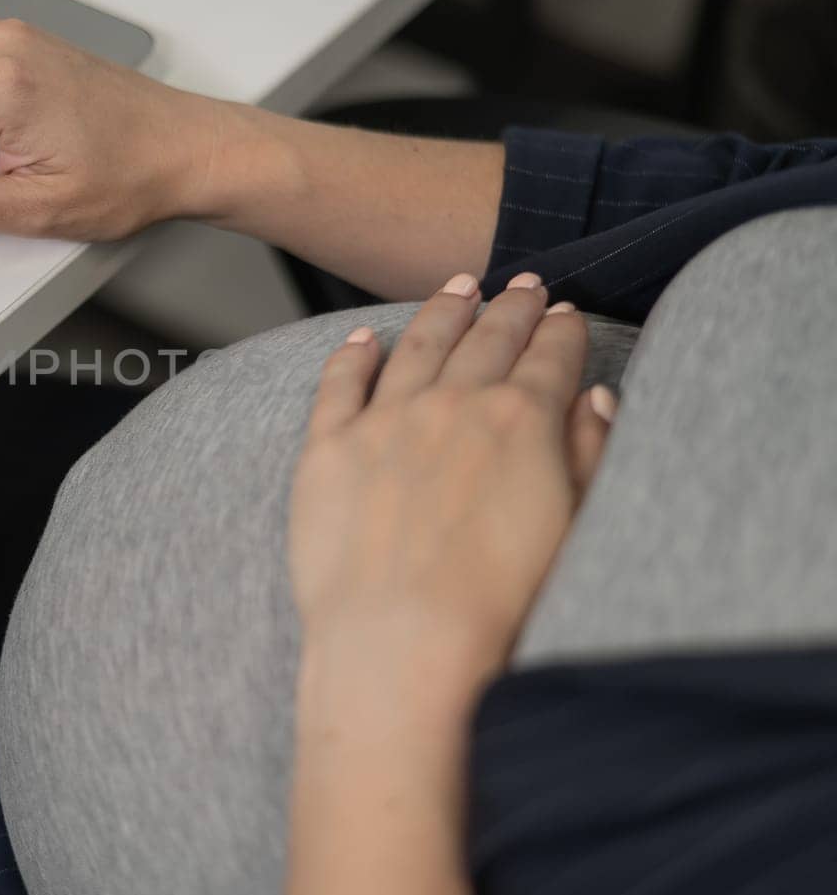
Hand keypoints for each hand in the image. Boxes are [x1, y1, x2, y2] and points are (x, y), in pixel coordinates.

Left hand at [289, 272, 616, 680]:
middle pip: (486, 339)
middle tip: (522, 284)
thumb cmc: (500, 604)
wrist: (405, 639)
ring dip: (440, 312)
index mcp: (522, 420)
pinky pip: (340, 384)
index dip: (561, 330)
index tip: (565, 312)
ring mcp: (385, 421)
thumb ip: (586, 454)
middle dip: (509, 308)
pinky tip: (364, 339)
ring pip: (416, 346)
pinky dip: (353, 355)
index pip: (549, 357)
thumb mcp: (575, 526)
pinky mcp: (329, 448)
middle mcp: (452, 405)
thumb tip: (595, 400)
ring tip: (457, 288)